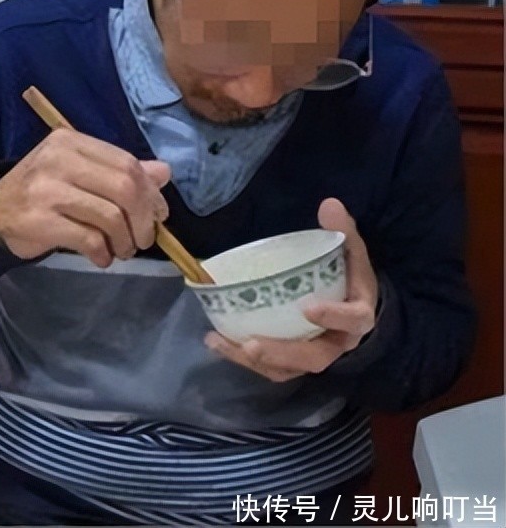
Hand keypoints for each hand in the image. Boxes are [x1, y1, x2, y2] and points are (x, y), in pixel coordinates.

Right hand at [0, 127, 170, 267]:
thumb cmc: (42, 190)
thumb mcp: (79, 172)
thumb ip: (119, 171)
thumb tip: (163, 173)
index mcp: (71, 141)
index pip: (126, 163)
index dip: (150, 193)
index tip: (156, 216)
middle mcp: (58, 160)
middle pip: (124, 188)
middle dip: (142, 219)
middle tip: (144, 239)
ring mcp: (47, 190)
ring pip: (110, 216)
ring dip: (124, 241)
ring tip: (121, 250)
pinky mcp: (39, 221)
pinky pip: (88, 239)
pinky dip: (103, 253)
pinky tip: (101, 257)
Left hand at [204, 198, 378, 382]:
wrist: (355, 307)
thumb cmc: (350, 278)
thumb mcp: (352, 252)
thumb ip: (342, 231)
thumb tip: (329, 204)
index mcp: (357, 316)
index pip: (352, 320)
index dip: (333, 316)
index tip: (308, 307)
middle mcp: (337, 343)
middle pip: (313, 357)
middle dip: (281, 352)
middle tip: (251, 344)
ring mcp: (313, 355)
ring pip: (286, 369)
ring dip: (253, 360)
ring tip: (220, 342)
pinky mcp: (292, 361)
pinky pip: (269, 367)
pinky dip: (242, 358)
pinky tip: (216, 341)